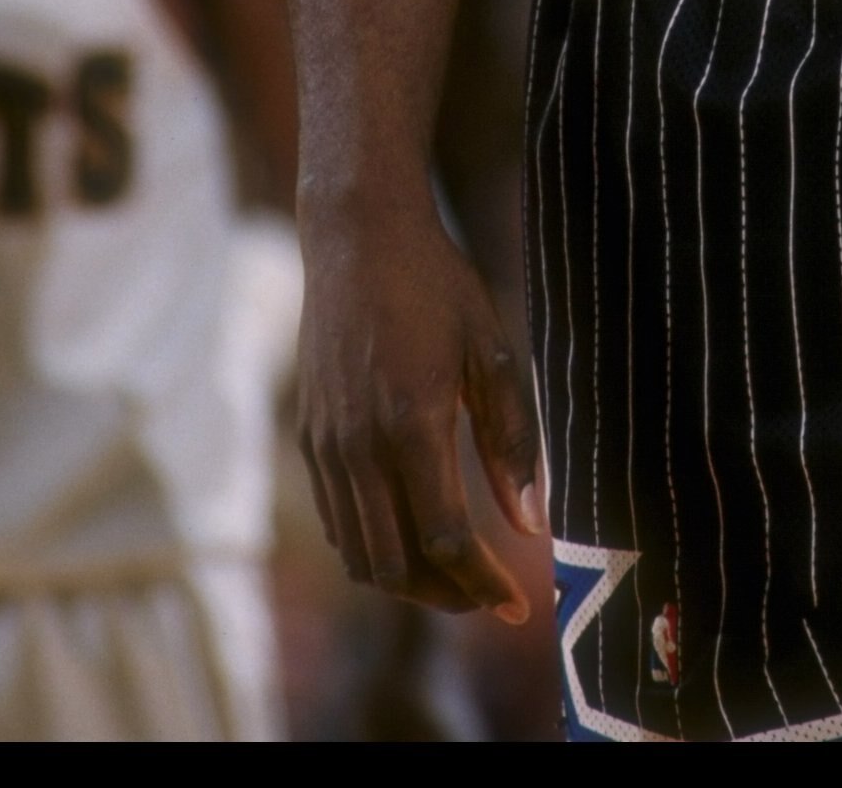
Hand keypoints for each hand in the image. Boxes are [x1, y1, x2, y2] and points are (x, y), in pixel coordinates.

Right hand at [297, 193, 544, 619]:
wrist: (359, 237)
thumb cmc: (438, 285)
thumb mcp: (492, 352)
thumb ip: (512, 441)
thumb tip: (531, 524)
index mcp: (412, 425)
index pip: (446, 541)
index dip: (483, 585)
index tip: (517, 604)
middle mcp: (360, 448)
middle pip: (397, 566)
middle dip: (447, 597)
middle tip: (489, 597)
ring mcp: (327, 447)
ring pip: (360, 554)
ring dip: (408, 580)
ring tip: (457, 575)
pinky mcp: (310, 439)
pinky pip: (338, 521)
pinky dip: (373, 547)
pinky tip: (411, 534)